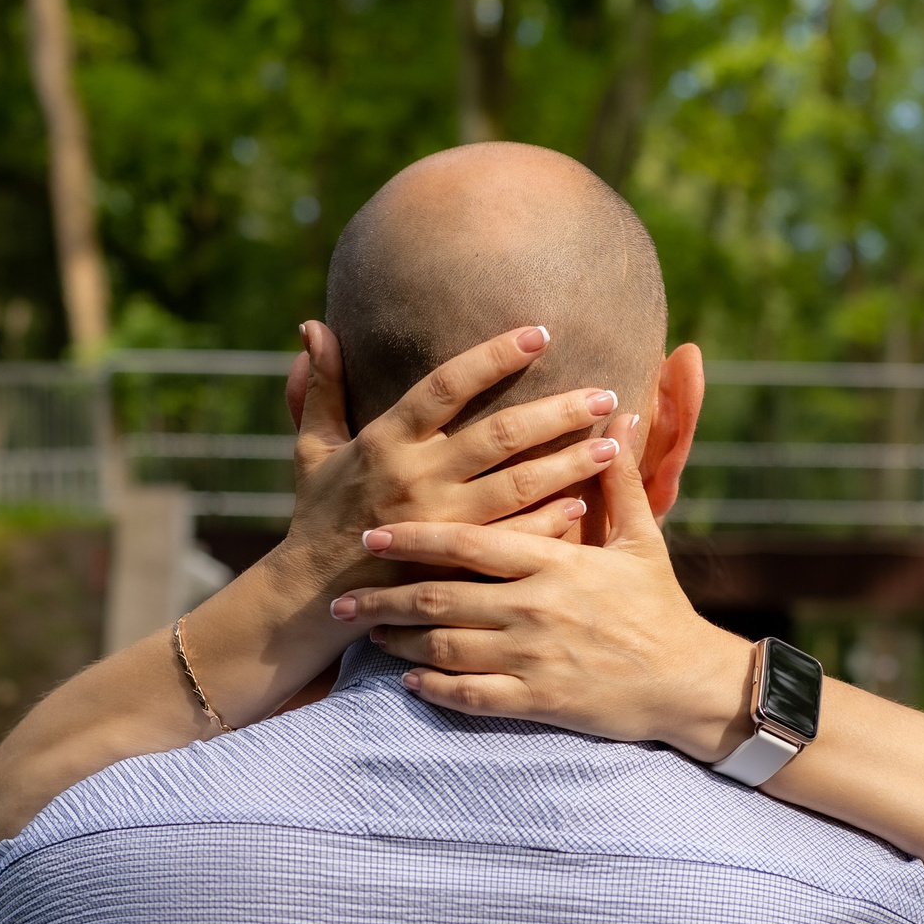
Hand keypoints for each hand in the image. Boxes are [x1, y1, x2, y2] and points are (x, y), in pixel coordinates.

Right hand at [269, 322, 625, 599]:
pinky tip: (586, 505)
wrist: (311, 594)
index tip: (541, 333)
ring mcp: (439, 523)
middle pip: (499, 435)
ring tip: (612, 445)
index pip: (447, 385)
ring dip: (568, 465)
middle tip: (606, 394)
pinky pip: (512, 538)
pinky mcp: (453, 564)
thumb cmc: (318, 514)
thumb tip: (314, 328)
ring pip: (517, 486)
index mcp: (386, 439)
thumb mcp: (312, 448)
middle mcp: (417, 477)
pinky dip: (549, 522)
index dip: (494, 356)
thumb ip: (320, 387)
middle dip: (557, 412)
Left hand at [329, 425, 759, 762]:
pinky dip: (433, 690)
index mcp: (553, 563)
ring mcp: (533, 658)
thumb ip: (618, 481)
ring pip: (445, 649)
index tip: (372, 535)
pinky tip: (408, 682)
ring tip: (368, 635)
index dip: (413, 538)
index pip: (467, 543)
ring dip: (399, 643)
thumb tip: (618, 415)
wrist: (689, 682)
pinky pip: (470, 696)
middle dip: (384, 598)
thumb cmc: (661, 608)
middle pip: (440, 598)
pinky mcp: (538, 701)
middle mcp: (534, 608)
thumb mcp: (643, 540)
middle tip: (343, 598)